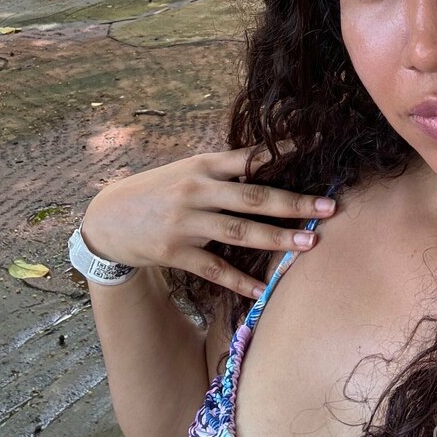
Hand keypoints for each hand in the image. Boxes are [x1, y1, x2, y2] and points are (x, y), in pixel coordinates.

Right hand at [80, 147, 337, 298]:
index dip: (284, 150)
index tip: (316, 146)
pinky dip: (239, 280)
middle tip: (328, 208)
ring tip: (308, 243)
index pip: (250, 156)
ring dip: (277, 239)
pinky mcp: (176, 253)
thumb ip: (224, 171)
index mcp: (203, 165)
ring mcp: (186, 223)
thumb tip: (271, 163)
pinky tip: (262, 290)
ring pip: (239, 232)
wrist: (108, 218)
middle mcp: (197, 191)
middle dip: (294, 203)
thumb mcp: (188, 170)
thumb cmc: (159, 190)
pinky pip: (214, 268)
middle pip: (253, 197)